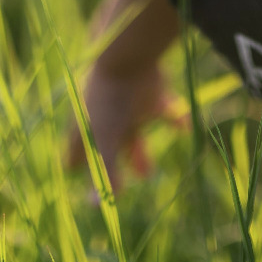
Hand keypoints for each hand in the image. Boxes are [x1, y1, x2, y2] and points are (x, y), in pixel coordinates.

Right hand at [68, 59, 179, 191]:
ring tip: (147, 172)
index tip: (78, 180)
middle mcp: (105, 114)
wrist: (130, 54)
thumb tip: (97, 207)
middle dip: (114, 166)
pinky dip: (173, 119)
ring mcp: (128, 102)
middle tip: (121, 188)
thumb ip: (104, 172)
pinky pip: (163, 110)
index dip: (77, 166)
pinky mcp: (151, 91)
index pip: (77, 151)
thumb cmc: (110, 100)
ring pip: (132, 132)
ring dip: (138, 152)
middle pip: (108, 145)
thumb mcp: (105, 140)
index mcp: (87, 125)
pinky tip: (184, 128)